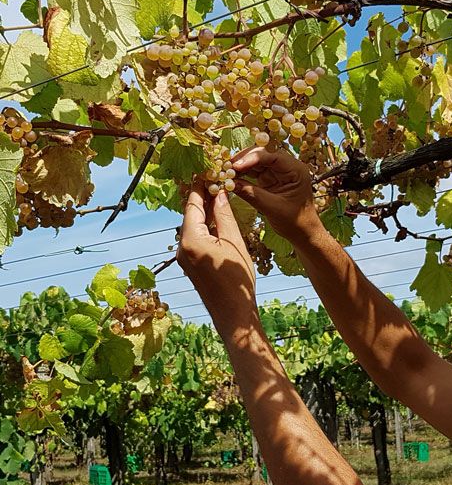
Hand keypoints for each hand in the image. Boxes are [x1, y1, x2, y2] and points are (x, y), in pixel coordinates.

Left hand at [177, 181, 255, 319]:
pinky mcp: (189, 264)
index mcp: (190, 239)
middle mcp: (181, 247)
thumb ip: (224, 216)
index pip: (192, 205)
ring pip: (193, 226)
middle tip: (215, 178)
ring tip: (219, 195)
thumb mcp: (234, 242)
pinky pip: (195, 238)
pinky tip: (218, 219)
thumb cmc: (238, 280)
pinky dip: (205, 226)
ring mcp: (183, 257)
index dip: (199, 186)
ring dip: (205, 211)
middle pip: (190, 214)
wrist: (233, 313)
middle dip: (202, 197)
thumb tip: (219, 194)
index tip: (205, 170)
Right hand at [231, 147, 322, 243]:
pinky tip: (231, 178)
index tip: (235, 166)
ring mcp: (278, 172)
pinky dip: (242, 173)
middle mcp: (288, 167)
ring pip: (256, 161)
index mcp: (296, 170)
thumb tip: (230, 184)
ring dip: (240, 165)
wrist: (303, 232)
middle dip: (244, 159)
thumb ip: (252, 194)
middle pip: (263, 154)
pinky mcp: (270, 179)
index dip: (252, 158)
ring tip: (225, 172)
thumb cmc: (295, 222)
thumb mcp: (273, 208)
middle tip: (225, 167)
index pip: (273, 156)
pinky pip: (254, 171)